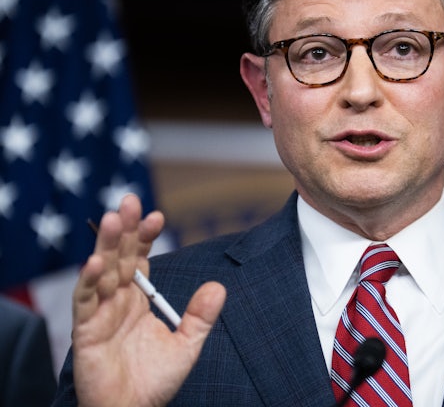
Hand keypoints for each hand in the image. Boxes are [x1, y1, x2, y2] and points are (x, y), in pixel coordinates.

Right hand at [72, 194, 226, 406]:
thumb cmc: (155, 380)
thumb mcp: (186, 344)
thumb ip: (200, 316)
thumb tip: (219, 287)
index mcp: (138, 299)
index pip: (139, 259)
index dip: (144, 237)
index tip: (156, 216)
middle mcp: (117, 300)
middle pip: (118, 256)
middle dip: (122, 229)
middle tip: (128, 201)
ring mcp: (99, 313)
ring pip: (100, 271)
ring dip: (105, 245)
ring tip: (112, 219)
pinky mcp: (85, 331)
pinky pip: (85, 302)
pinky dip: (89, 281)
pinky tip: (96, 263)